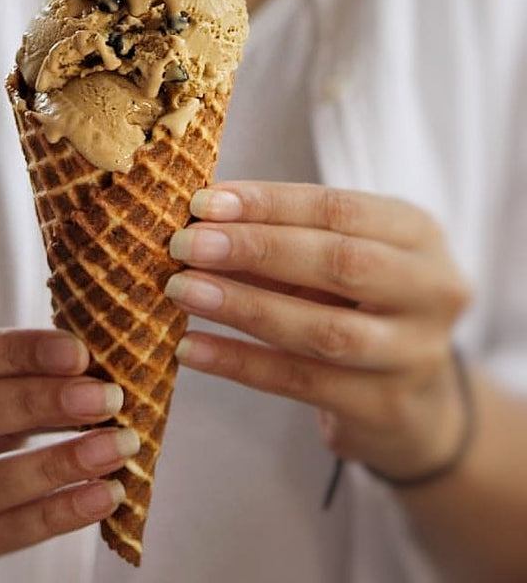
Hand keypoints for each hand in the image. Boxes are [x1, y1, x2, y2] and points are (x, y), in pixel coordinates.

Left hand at [164, 182, 472, 479]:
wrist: (415, 400)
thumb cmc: (358, 305)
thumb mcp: (336, 261)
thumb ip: (282, 239)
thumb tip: (199, 223)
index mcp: (417, 234)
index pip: (338, 208)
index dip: (268, 204)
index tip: (202, 203)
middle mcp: (430, 289)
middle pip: (338, 263)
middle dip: (253, 249)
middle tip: (185, 245)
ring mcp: (413, 353)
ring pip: (320, 329)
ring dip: (241, 305)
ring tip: (180, 290)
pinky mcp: (384, 407)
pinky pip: (299, 382)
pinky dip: (239, 363)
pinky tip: (191, 347)